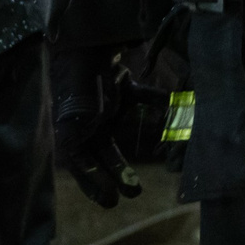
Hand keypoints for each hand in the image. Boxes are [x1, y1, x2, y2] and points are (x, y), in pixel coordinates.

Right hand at [51, 48, 142, 207]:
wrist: (85, 43)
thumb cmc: (77, 88)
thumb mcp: (71, 127)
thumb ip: (79, 151)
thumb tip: (95, 178)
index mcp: (71, 132)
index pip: (81, 165)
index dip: (93, 184)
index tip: (111, 202)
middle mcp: (88, 120)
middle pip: (103, 152)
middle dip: (117, 172)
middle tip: (134, 192)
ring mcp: (105, 103)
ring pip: (120, 132)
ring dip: (132, 149)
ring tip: (147, 161)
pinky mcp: (121, 85)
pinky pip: (142, 98)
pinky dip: (157, 102)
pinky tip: (173, 107)